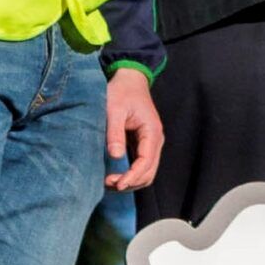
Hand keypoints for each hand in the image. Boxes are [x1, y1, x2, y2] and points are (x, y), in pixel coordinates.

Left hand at [105, 68, 163, 190]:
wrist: (130, 79)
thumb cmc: (121, 92)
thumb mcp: (114, 110)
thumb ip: (115, 133)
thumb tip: (116, 156)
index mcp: (152, 132)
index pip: (146, 162)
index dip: (132, 176)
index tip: (116, 184)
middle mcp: (155, 140)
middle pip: (149, 172)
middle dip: (131, 182)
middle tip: (108, 184)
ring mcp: (151, 143)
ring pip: (146, 172)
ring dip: (131, 181)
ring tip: (109, 183)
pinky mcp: (143, 144)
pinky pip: (141, 165)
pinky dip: (130, 174)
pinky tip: (114, 175)